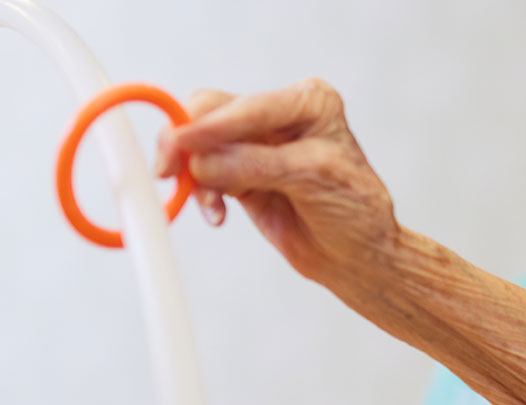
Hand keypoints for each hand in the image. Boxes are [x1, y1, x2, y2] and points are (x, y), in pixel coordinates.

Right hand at [154, 78, 396, 280]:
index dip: (212, 125)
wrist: (357, 253)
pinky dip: (200, 192)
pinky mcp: (238, 170)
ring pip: (200, 143)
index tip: (181, 142)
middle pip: (212, 113)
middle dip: (188, 143)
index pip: (250, 105)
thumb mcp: (313, 180)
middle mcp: (281, 114)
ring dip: (194, 174)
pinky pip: (201, 172)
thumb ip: (257, 165)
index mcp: (310, 102)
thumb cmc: (355, 212)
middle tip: (169, 171)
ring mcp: (257, 142)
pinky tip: (216, 215)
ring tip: (212, 207)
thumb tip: (200, 161)